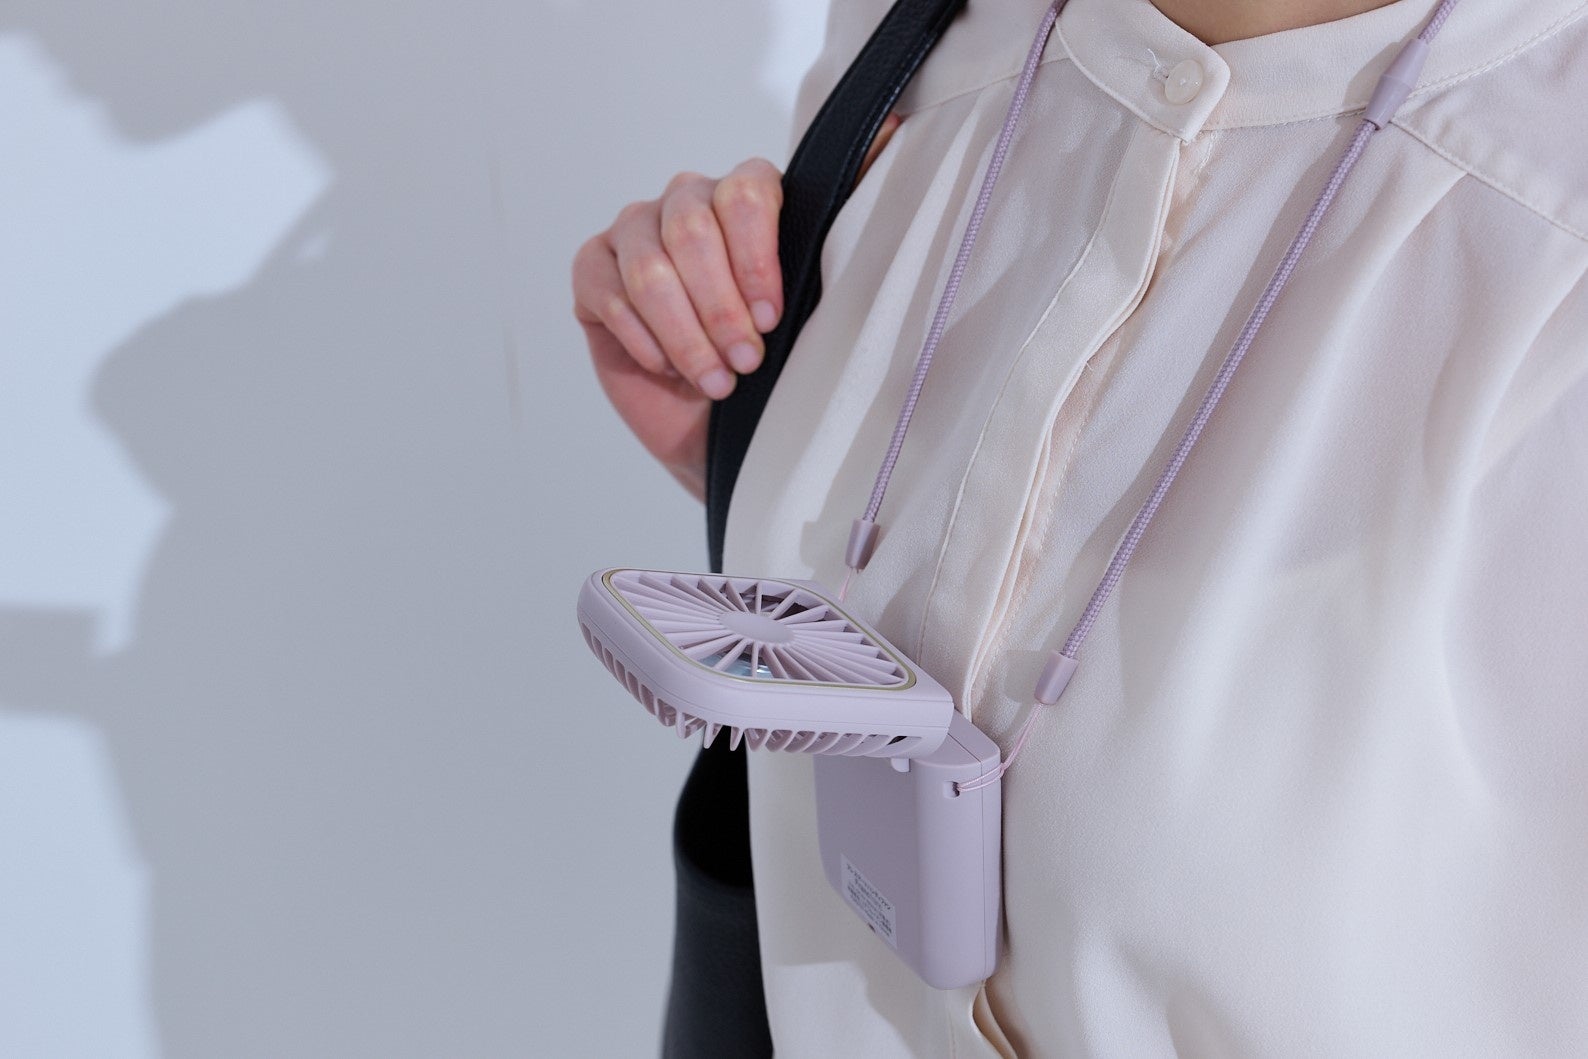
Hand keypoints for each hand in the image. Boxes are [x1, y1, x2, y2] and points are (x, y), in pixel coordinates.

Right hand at [573, 115, 902, 499]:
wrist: (721, 428)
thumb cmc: (775, 365)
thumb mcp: (824, 297)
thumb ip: (851, 213)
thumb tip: (897, 125)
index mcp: (745, 195)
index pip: (744, 194)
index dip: (755, 260)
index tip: (772, 318)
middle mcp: (687, 201)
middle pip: (692, 231)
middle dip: (720, 307)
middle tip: (746, 362)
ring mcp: (634, 232)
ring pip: (649, 267)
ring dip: (685, 333)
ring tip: (715, 380)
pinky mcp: (594, 270)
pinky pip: (605, 290)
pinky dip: (643, 338)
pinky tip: (668, 368)